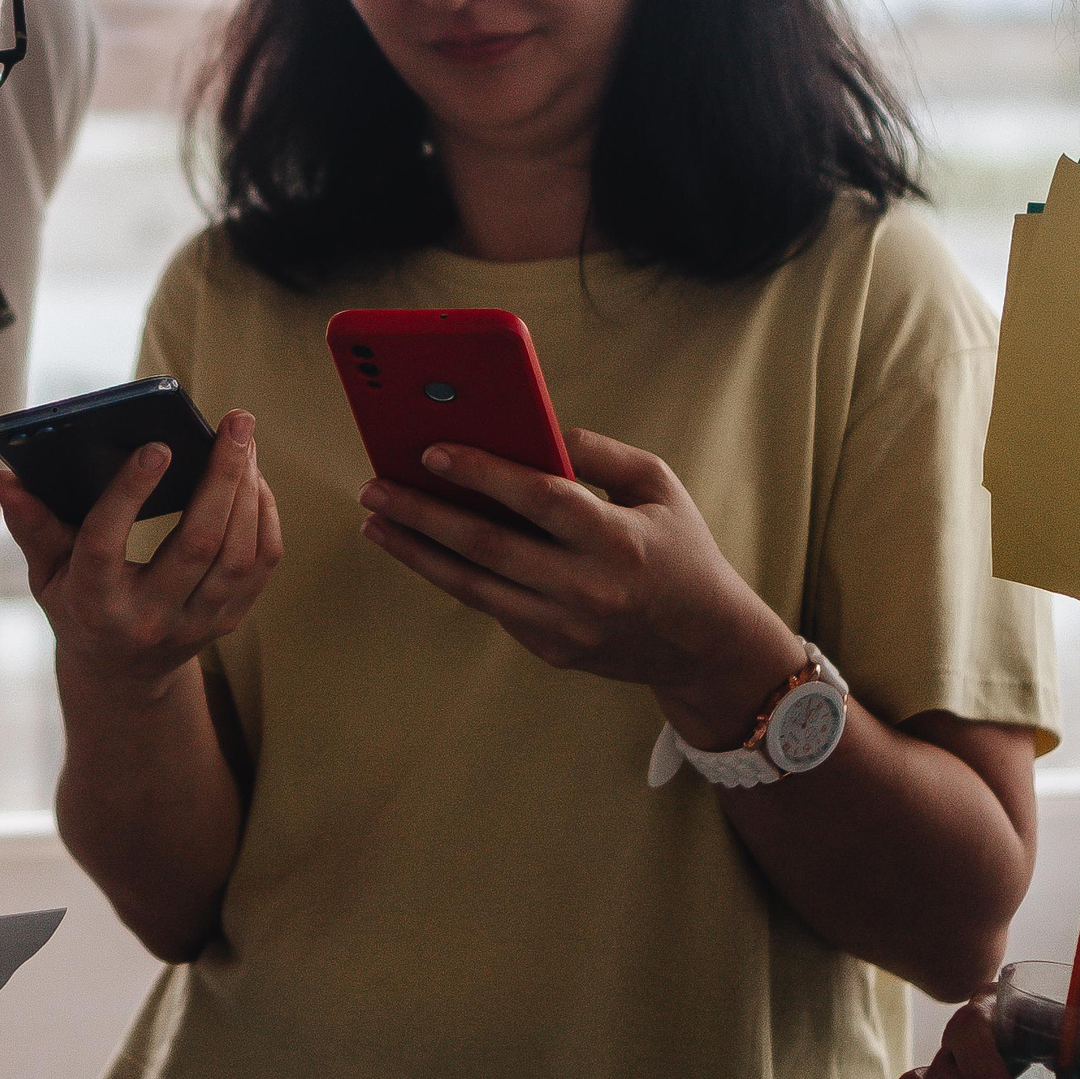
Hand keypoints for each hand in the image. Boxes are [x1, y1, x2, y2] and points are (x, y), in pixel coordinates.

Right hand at [0, 410, 282, 699]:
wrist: (121, 674)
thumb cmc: (78, 604)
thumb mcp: (46, 574)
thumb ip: (32, 525)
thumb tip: (4, 479)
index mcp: (94, 605)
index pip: (105, 546)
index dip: (129, 495)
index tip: (156, 446)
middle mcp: (149, 619)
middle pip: (196, 544)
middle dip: (220, 477)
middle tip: (234, 422)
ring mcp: (195, 625)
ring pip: (237, 554)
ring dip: (247, 489)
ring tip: (242, 440)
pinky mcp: (227, 622)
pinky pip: (260, 565)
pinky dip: (262, 516)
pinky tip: (253, 478)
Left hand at [355, 427, 801, 746]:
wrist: (705, 645)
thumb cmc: (680, 548)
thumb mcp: (658, 486)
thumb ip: (599, 454)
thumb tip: (535, 427)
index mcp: (618, 539)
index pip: (538, 500)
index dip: (483, 473)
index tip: (432, 450)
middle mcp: (588, 588)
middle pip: (487, 546)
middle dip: (423, 514)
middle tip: (375, 488)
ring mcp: (566, 627)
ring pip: (473, 586)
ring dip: (417, 552)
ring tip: (376, 521)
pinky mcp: (552, 651)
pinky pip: (492, 606)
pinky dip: (454, 574)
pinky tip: (422, 546)